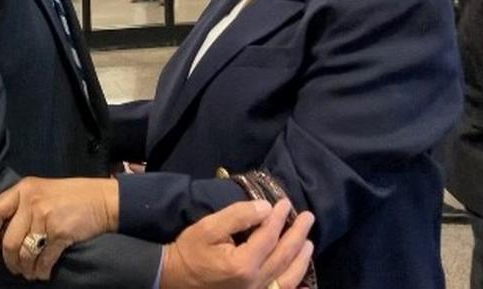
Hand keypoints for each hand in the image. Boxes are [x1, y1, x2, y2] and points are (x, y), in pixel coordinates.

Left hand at [0, 177, 117, 280]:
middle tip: (15, 268)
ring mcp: (45, 217)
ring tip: (30, 273)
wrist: (103, 200)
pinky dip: (41, 270)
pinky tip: (43, 273)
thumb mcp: (44, 190)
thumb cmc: (73, 196)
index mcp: (24, 188)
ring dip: (26, 269)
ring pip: (25, 253)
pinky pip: (43, 259)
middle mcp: (31, 201)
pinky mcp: (59, 233)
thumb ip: (24, 204)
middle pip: (9, 240)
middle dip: (10, 261)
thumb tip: (4, 233)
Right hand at [160, 199, 313, 288]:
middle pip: (284, 256)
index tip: (285, 202)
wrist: (173, 278)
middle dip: (298, 234)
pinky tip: (300, 276)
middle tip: (308, 217)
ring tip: (309, 243)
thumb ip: (238, 216)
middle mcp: (254, 282)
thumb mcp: (209, 227)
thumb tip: (266, 209)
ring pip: (288, 277)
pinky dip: (294, 284)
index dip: (279, 218)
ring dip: (301, 259)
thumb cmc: (190, 251)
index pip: (270, 236)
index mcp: (243, 263)